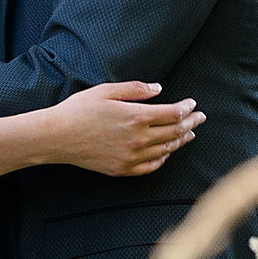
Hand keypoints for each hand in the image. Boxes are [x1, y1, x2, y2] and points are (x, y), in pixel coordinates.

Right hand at [48, 81, 204, 176]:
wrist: (56, 137)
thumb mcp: (107, 91)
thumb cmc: (79, 110)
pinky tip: (167, 152)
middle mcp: (137, 139)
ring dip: (180, 141)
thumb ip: (135, 89)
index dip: (186, 108)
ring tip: (189, 134)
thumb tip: (159, 89)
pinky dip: (163, 159)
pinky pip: (150, 166)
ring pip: (165, 150)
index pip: (171, 113)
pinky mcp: (122, 169)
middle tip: (200, 118)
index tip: (193, 104)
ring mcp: (130, 157)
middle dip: (190, 123)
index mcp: (135, 117)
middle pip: (173, 132)